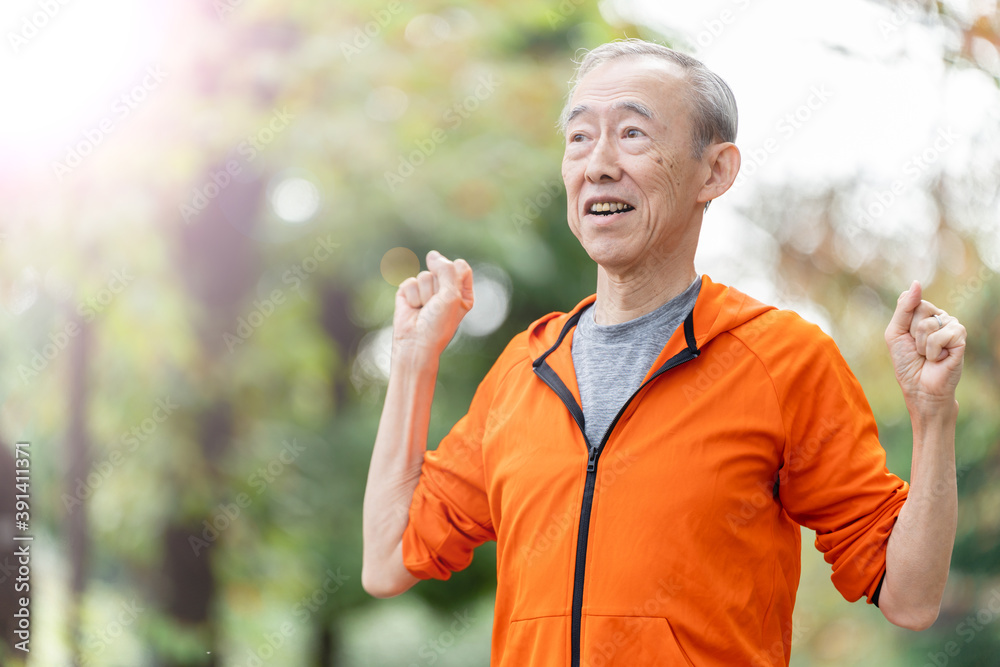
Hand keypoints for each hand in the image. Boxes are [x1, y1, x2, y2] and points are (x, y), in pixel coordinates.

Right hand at [392, 250, 474, 359]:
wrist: (416, 343)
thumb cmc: (438, 323)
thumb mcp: (451, 295)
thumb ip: (445, 269)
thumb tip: (432, 254)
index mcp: (463, 291)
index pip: (460, 267)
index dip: (453, 278)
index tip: (451, 296)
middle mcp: (445, 289)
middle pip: (440, 269)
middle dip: (436, 289)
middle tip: (435, 307)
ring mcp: (426, 290)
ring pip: (424, 275)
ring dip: (424, 295)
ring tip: (424, 310)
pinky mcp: (409, 292)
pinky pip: (409, 282)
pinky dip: (411, 297)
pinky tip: (413, 309)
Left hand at [884, 280, 965, 411]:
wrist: (920, 388)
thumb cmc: (907, 362)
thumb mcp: (895, 332)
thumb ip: (904, 307)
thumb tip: (917, 283)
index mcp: (924, 313)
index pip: (910, 301)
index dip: (902, 322)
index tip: (906, 337)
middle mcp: (940, 316)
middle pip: (919, 309)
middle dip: (911, 333)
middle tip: (917, 348)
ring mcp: (952, 325)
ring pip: (927, 324)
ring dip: (921, 345)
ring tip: (928, 355)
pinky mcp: (961, 337)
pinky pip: (939, 336)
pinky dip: (933, 351)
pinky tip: (939, 358)